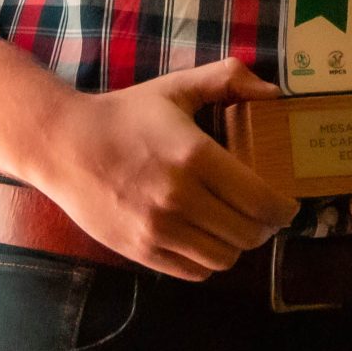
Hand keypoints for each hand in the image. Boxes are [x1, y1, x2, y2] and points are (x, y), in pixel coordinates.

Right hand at [31, 57, 297, 280]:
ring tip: (234, 227)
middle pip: (248, 234)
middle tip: (264, 215)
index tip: (287, 204)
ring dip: (236, 245)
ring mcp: (158, 229)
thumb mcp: (176, 88)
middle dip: (265, 227)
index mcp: (195, 156)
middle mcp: (180, 198)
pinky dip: (207, 260)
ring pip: (224, 258)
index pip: (261, 200)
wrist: (63, 145)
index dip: (284, 208)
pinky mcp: (140, 250)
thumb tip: (274, 93)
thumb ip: (227, 80)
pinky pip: (194, 270)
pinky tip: (204, 238)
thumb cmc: (125, 115)